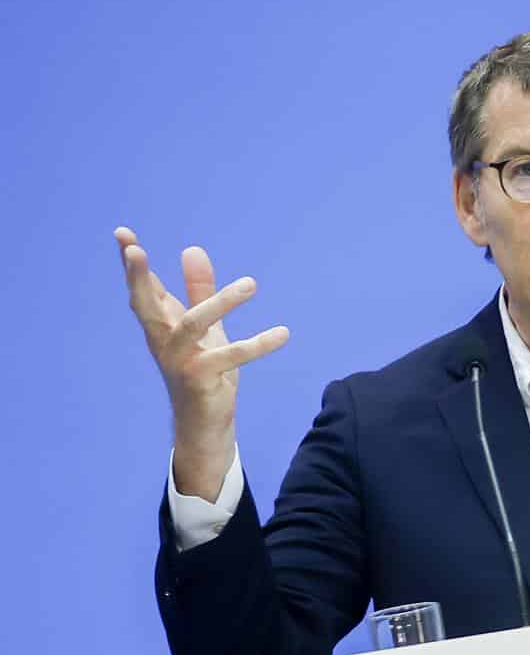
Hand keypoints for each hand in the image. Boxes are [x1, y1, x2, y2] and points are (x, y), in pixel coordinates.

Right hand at [117, 226, 289, 499]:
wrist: (204, 421)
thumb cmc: (202, 368)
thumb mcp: (205, 326)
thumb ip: (199, 289)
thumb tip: (192, 248)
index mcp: (162, 325)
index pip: (143, 288)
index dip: (131, 263)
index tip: (121, 232)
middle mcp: (163, 340)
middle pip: (144, 304)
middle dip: (137, 277)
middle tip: (135, 250)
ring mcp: (179, 360)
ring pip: (193, 323)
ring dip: (221, 302)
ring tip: (252, 284)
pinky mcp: (200, 378)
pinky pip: (230, 356)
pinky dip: (258, 345)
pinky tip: (283, 333)